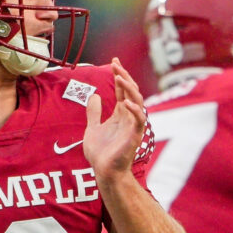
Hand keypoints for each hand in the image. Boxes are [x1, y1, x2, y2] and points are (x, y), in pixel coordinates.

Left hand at [83, 58, 147, 178]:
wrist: (103, 171)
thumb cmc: (100, 153)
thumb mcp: (92, 128)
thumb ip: (94, 113)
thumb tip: (94, 96)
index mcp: (120, 114)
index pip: (123, 90)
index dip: (119, 75)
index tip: (114, 61)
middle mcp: (128, 117)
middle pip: (131, 91)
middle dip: (124, 76)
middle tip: (116, 64)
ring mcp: (133, 126)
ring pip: (138, 102)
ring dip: (129, 89)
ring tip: (119, 77)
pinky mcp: (135, 136)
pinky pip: (139, 120)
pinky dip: (135, 111)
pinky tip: (127, 102)